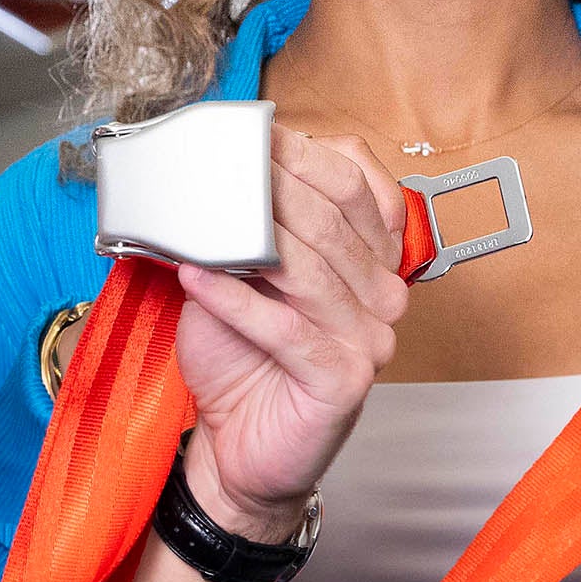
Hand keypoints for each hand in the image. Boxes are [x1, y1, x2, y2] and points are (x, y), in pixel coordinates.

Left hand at [171, 125, 406, 541]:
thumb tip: (213, 168)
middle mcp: (383, 295)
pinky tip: (197, 280)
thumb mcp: (243, 277)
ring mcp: (370, 338)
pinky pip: (286, 329)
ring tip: (198, 219)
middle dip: (268, 190)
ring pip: (307, 272)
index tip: (252, 133)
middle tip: (216, 167)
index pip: (355, 185)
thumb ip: (245, 228)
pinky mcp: (344, 379)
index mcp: (373, 259)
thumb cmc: (244, 361)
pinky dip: (235, 303)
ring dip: (247, 242)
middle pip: (330, 222)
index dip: (304, 154)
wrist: (242, 449)